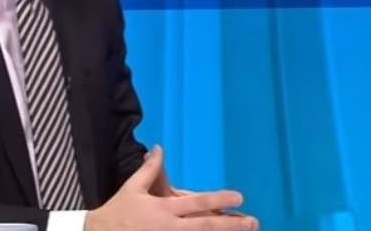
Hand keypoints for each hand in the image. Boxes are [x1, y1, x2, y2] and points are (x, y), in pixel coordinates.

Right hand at [85, 146, 258, 230]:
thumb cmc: (118, 210)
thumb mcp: (133, 187)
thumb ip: (150, 169)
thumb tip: (159, 148)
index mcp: (164, 208)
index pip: (198, 203)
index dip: (219, 198)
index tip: (238, 196)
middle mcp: (170, 227)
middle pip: (206, 226)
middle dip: (231, 224)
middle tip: (252, 221)